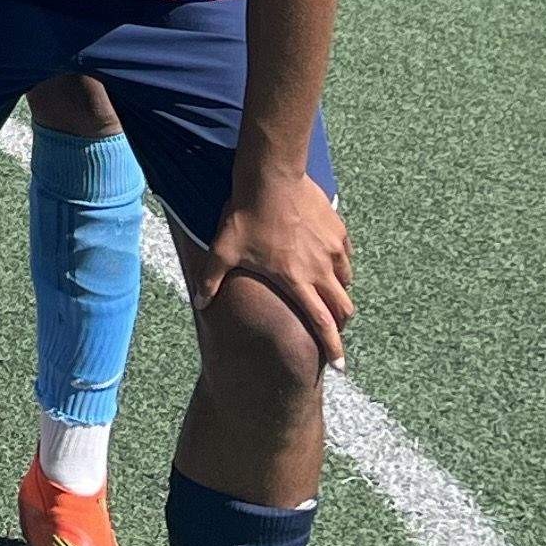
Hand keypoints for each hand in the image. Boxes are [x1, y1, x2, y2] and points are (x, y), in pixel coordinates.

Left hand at [196, 161, 353, 368]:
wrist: (271, 178)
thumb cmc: (247, 215)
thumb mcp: (224, 250)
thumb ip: (211, 279)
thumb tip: (199, 303)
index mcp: (297, 281)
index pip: (322, 324)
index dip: (333, 348)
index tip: (339, 367)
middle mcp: (321, 270)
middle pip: (343, 308)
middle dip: (340, 324)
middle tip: (333, 330)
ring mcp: (333, 250)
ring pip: (347, 282)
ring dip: (339, 293)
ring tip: (326, 294)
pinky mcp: (339, 231)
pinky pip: (346, 256)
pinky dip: (339, 265)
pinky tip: (326, 261)